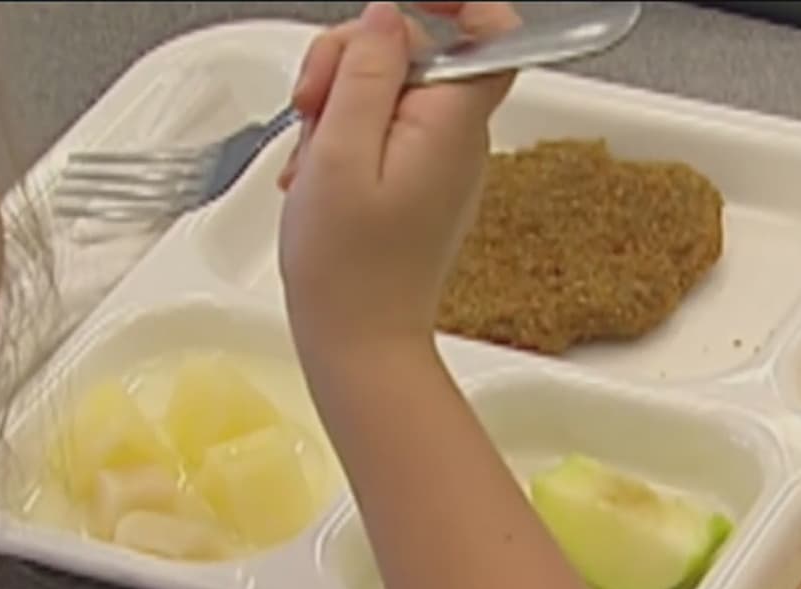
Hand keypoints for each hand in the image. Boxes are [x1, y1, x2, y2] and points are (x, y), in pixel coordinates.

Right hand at [278, 2, 518, 355]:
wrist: (357, 344)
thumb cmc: (347, 270)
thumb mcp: (338, 154)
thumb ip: (362, 74)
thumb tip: (385, 17)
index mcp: (450, 123)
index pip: (491, 32)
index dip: (453, 4)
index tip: (399, 5)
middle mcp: (456, 137)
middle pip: (414, 53)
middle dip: (351, 61)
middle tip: (309, 103)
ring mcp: (436, 161)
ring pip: (387, 90)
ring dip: (336, 107)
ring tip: (309, 161)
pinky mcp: (414, 182)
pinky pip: (379, 132)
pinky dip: (340, 141)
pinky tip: (315, 178)